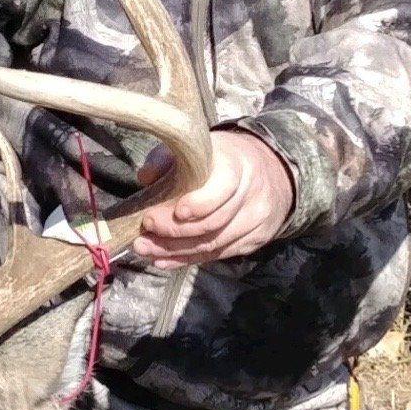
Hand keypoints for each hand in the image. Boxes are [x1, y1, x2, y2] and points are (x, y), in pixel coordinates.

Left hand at [132, 130, 293, 268]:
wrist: (266, 172)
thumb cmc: (222, 159)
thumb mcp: (198, 149)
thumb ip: (169, 158)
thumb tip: (145, 177)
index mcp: (237, 165)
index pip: (223, 189)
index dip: (199, 204)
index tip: (173, 212)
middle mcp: (251, 195)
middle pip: (213, 223)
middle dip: (173, 232)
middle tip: (144, 232)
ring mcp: (256, 221)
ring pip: (212, 244)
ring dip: (174, 250)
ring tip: (144, 249)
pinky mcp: (254, 241)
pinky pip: (217, 256)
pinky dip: (187, 259)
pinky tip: (163, 260)